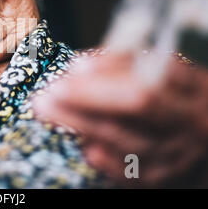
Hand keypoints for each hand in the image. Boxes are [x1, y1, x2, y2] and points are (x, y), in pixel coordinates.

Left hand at [32, 52, 207, 187]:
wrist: (204, 123)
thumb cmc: (174, 88)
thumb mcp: (160, 66)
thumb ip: (122, 61)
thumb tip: (78, 66)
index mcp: (192, 88)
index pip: (145, 84)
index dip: (105, 78)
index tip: (70, 68)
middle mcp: (190, 122)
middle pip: (134, 114)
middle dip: (85, 103)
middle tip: (45, 97)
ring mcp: (180, 151)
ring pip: (131, 144)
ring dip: (85, 127)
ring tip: (50, 113)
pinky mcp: (169, 172)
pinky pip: (137, 173)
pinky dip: (110, 162)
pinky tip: (85, 148)